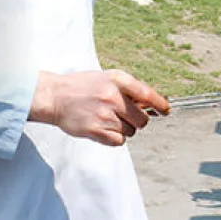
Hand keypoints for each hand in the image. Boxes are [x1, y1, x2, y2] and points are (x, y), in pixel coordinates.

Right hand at [29, 69, 170, 145]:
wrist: (54, 96)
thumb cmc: (82, 87)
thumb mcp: (106, 78)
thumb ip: (127, 89)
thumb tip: (150, 104)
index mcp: (117, 80)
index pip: (147, 94)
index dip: (160, 104)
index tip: (165, 110)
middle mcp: (113, 97)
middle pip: (142, 119)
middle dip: (138, 120)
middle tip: (125, 116)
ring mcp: (105, 115)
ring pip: (131, 131)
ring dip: (124, 129)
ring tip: (109, 120)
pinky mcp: (96, 131)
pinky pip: (119, 141)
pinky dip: (115, 138)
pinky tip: (105, 129)